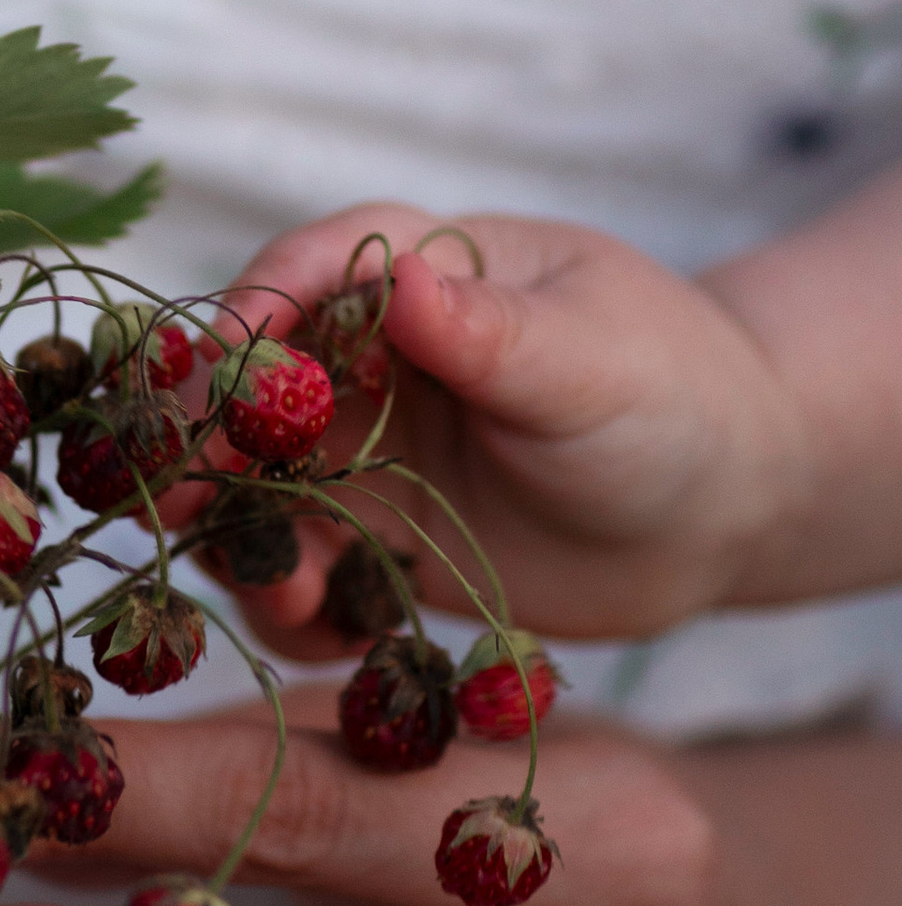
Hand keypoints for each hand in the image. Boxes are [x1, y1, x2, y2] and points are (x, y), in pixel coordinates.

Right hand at [198, 201, 814, 645]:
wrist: (725, 506)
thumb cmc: (676, 397)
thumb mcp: (594, 361)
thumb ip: (492, 331)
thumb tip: (404, 281)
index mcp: (417, 268)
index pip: (305, 269)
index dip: (249, 316)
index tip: (221, 375)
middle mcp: (365, 356)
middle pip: (246, 386)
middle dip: (205, 446)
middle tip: (179, 508)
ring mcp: (361, 449)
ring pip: (255, 487)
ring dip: (242, 539)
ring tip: (288, 600)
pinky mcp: (372, 536)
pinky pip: (301, 570)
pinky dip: (292, 606)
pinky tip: (325, 637)